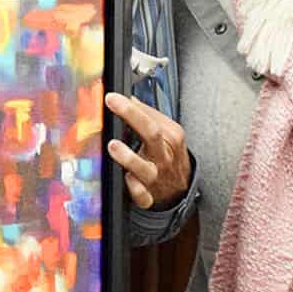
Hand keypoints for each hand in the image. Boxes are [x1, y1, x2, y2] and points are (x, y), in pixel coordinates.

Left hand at [104, 91, 190, 209]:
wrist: (181, 187)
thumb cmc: (168, 155)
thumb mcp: (166, 132)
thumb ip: (147, 115)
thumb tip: (127, 98)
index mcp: (170, 137)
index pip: (150, 117)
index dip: (129, 106)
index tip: (111, 96)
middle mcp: (163, 155)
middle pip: (152, 133)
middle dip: (131, 116)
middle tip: (112, 103)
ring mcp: (156, 176)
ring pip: (145, 168)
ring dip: (129, 157)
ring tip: (113, 145)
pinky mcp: (149, 195)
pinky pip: (142, 195)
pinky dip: (135, 190)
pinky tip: (126, 180)